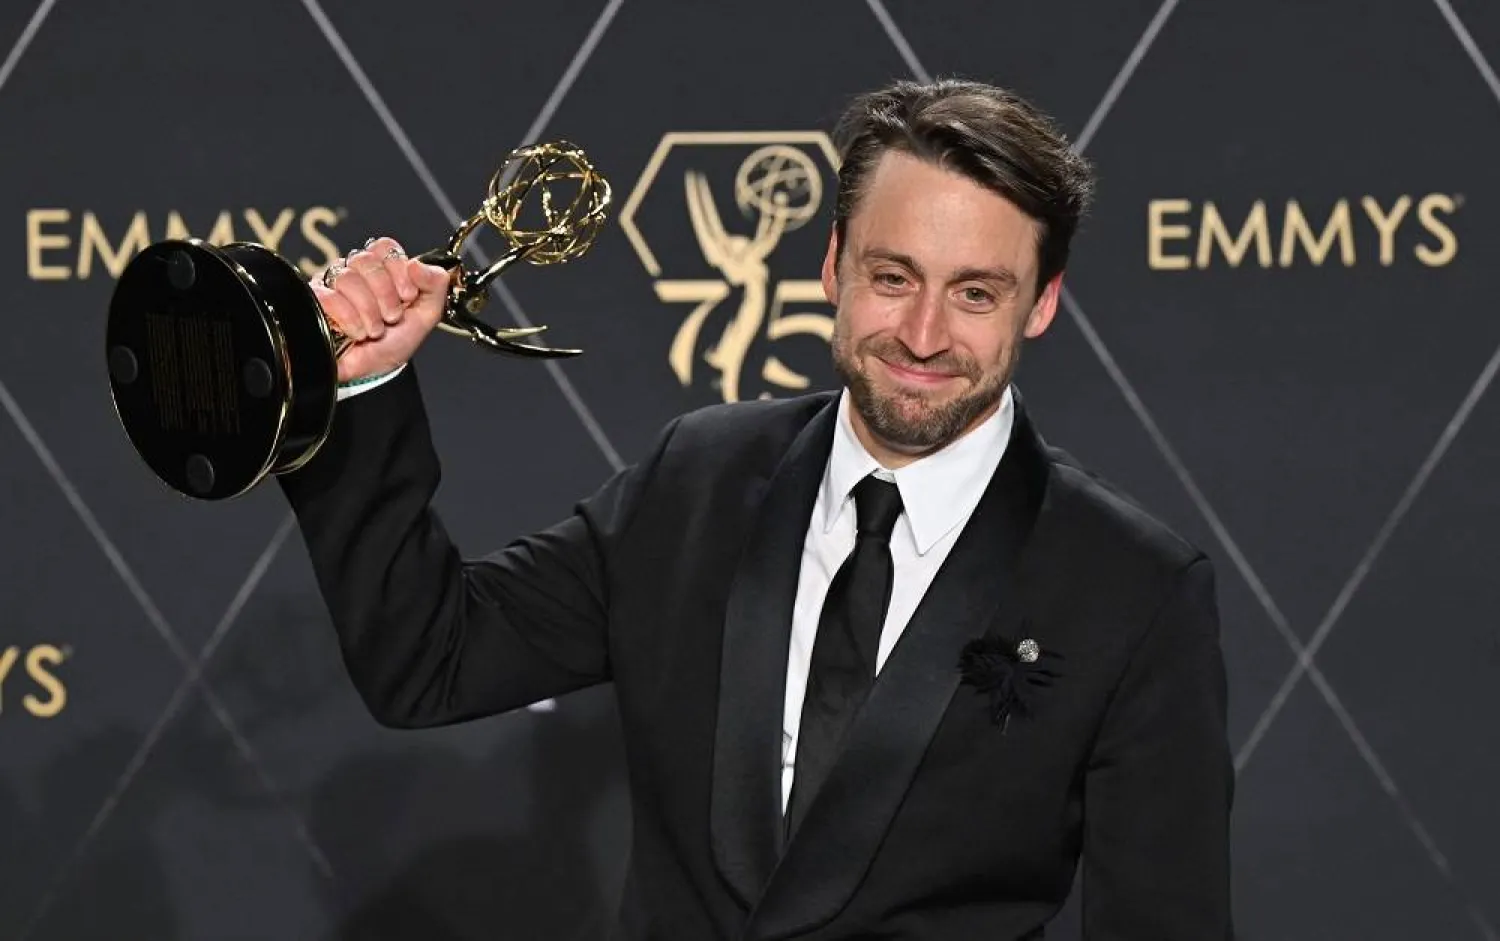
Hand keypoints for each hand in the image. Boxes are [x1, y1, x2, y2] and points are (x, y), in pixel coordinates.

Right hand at [310, 236, 453, 382]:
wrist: (373, 370)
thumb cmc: (395, 341)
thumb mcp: (426, 315)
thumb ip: (434, 285)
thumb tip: (417, 264)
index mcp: (382, 270)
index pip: (384, 247)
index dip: (398, 269)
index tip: (408, 295)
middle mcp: (355, 272)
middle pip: (365, 259)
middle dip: (385, 293)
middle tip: (391, 316)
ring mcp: (332, 285)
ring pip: (347, 277)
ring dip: (368, 310)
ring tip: (375, 330)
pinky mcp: (314, 301)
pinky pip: (329, 297)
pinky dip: (349, 318)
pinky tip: (357, 332)